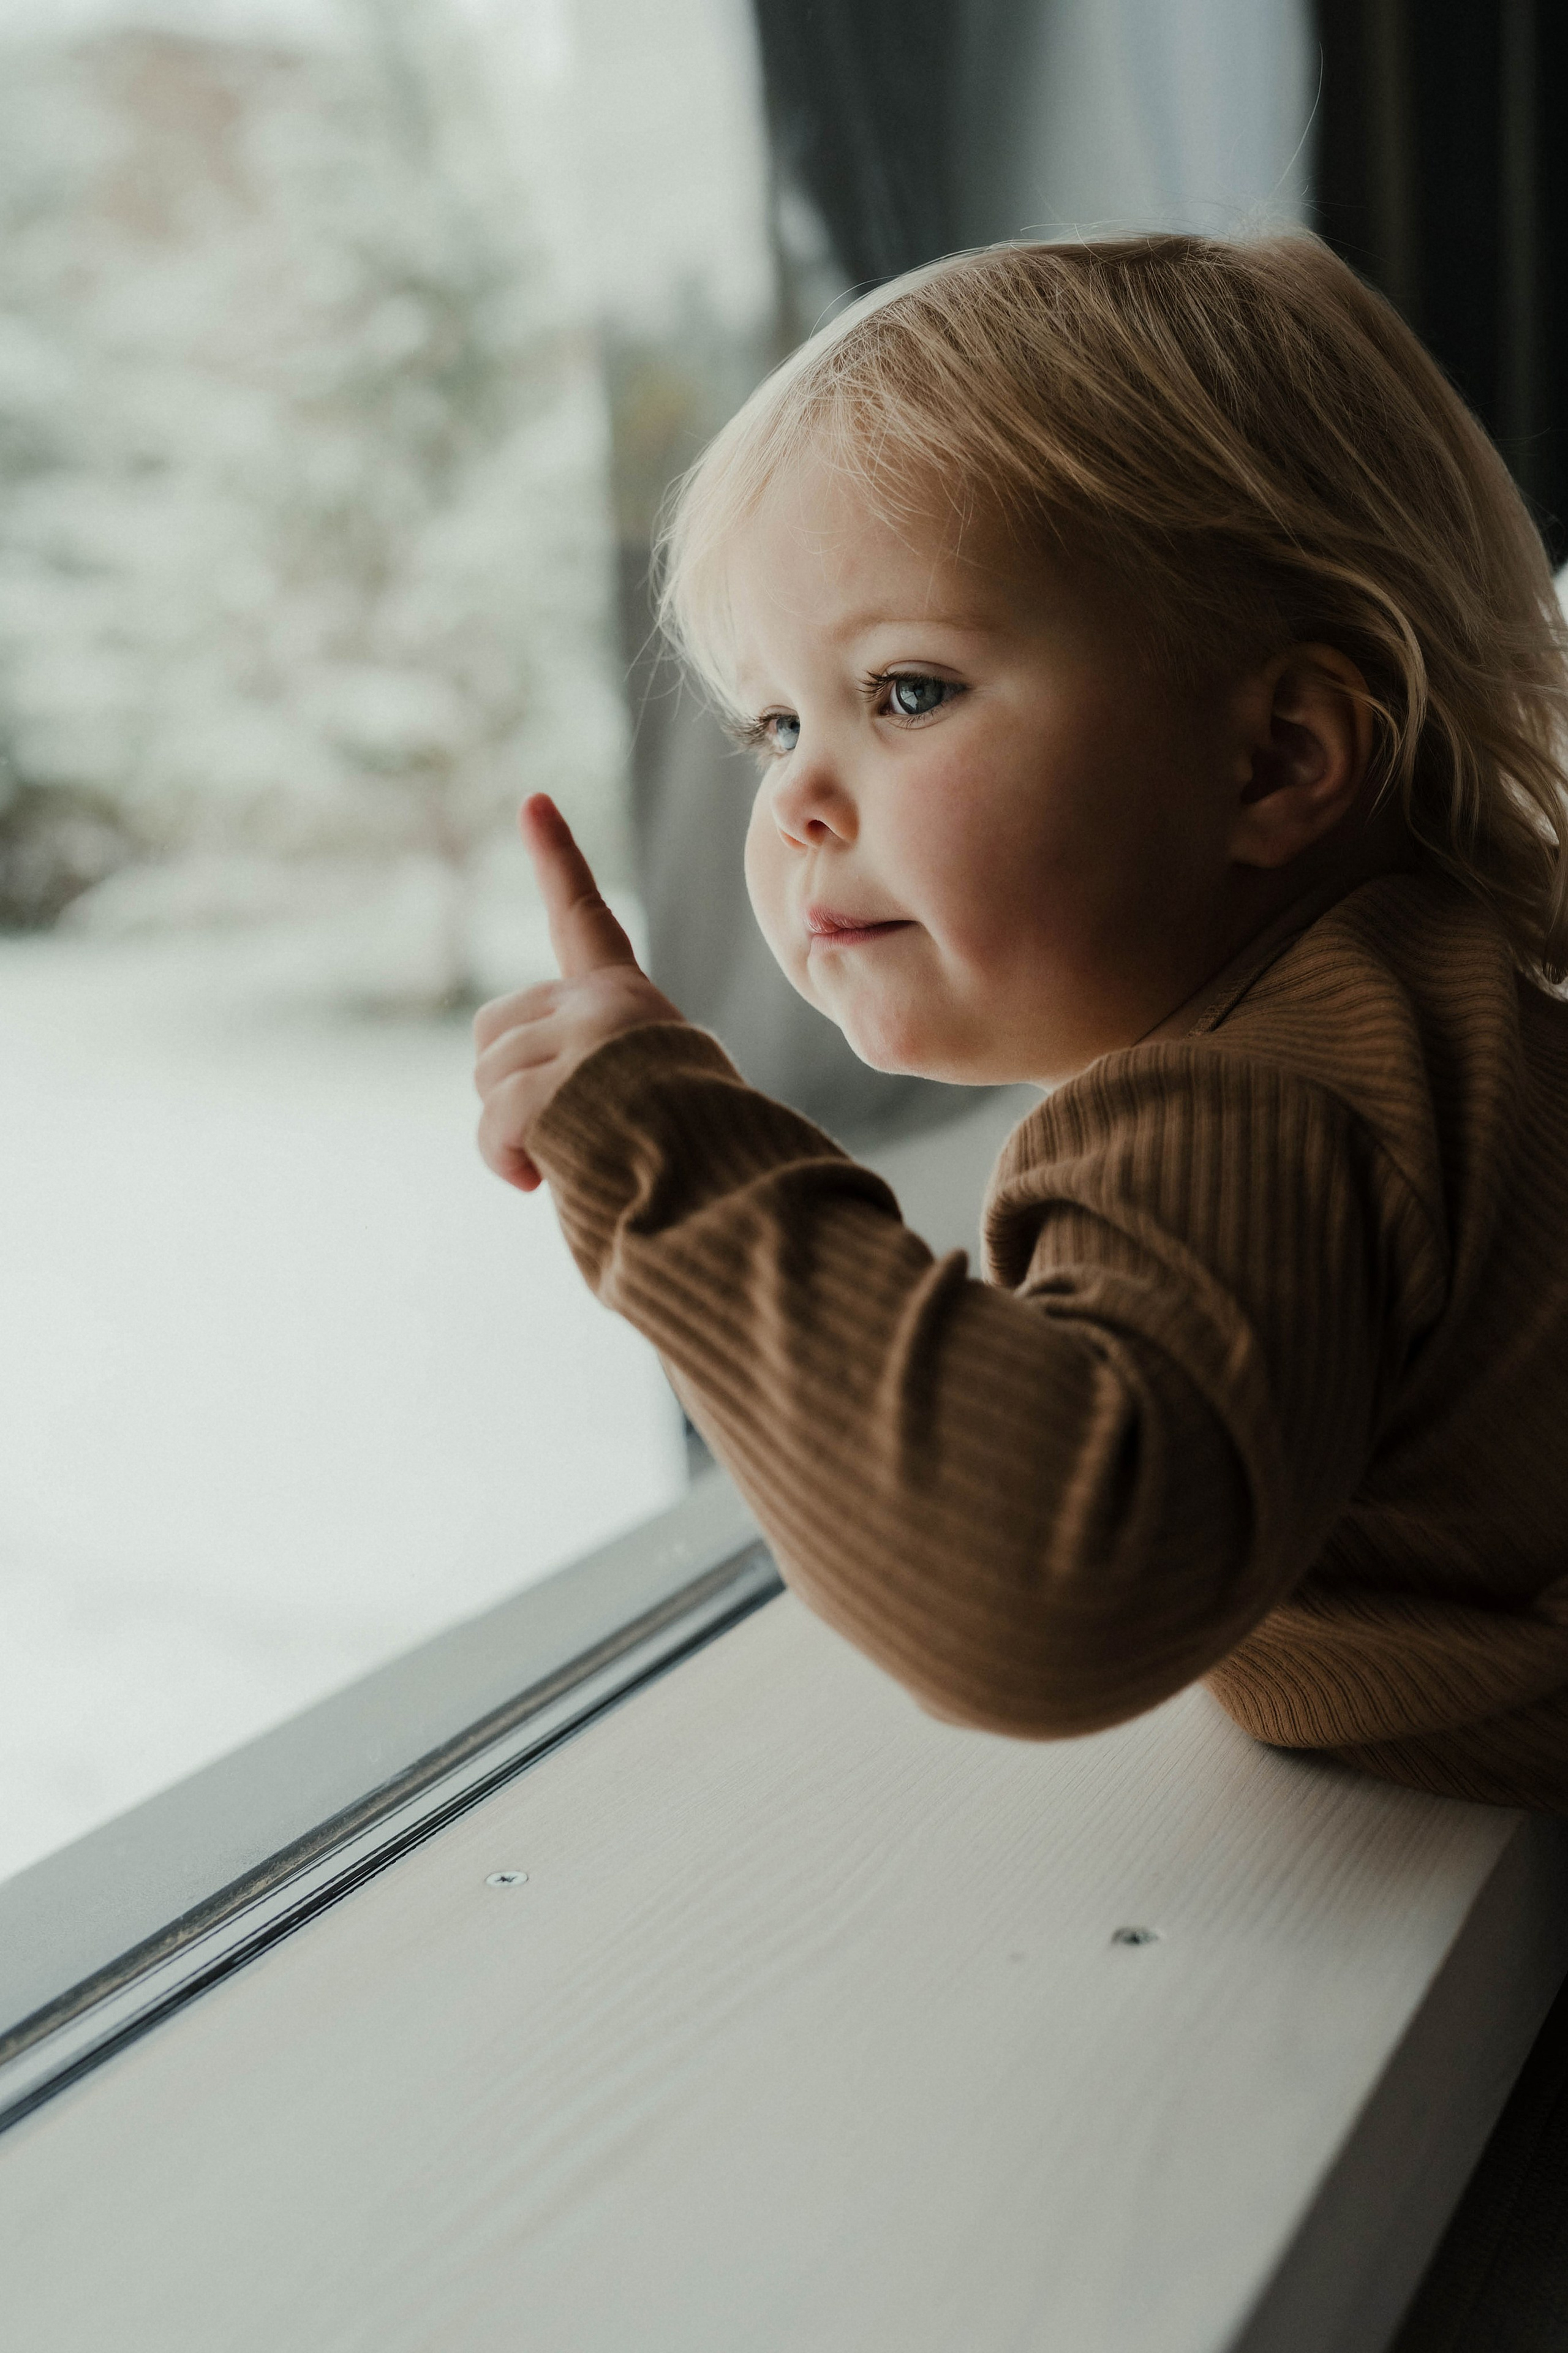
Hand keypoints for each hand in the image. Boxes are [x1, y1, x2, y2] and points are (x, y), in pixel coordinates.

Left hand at [474, 795, 684, 1192]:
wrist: (723, 1187)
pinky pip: (492, 1123)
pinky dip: (504, 1159)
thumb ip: (602, 1071)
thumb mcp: (658, 1090)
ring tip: (568, 1157)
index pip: (585, 916)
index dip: (558, 856)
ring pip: (487, 1077)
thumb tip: (556, 1120)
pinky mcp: (552, 1084)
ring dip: (508, 1130)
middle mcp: (602, 1004)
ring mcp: (577, 1040)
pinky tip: (538, 1178)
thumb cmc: (699, 1159)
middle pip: (496, 1027)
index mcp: (630, 998)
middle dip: (504, 1084)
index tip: (533, 802)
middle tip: (555, 1127)